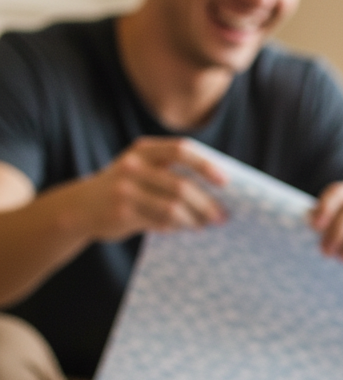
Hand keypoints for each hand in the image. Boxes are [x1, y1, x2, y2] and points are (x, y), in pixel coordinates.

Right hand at [74, 137, 226, 239]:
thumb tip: (217, 191)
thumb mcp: (142, 170)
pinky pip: (160, 222)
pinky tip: (182, 229)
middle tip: (222, 217)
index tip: (225, 182)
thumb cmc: (125, 188)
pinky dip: (176, 227)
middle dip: (207, 203)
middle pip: (181, 185)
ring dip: (194, 220)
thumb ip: (170, 172)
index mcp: (144, 150)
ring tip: (204, 226)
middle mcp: (133, 166)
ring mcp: (125, 189)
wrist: (80, 207)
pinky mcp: (122, 212)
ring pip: (173, 208)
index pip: (181, 150)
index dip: (206, 165)